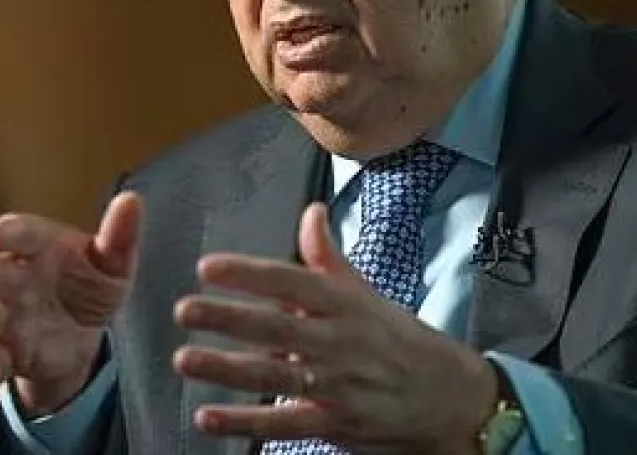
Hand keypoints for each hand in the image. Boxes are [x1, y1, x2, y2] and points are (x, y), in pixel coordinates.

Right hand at [0, 191, 142, 413]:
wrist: (83, 332)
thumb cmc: (91, 283)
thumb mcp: (113, 264)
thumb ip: (120, 236)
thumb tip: (132, 200)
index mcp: (38, 246)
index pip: (18, 233)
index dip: (4, 233)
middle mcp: (12, 277)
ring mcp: (3, 316)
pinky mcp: (3, 352)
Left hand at [172, 203, 497, 454]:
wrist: (451, 398)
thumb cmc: (399, 340)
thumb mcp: (367, 293)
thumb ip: (328, 257)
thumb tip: (311, 210)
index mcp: (346, 303)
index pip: (293, 281)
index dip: (250, 273)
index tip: (207, 266)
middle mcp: (341, 341)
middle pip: (279, 328)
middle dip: (229, 318)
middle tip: (185, 309)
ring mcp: (338, 386)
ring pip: (276, 376)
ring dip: (228, 369)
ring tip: (184, 358)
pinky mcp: (335, 424)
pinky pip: (285, 425)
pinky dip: (245, 423)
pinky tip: (207, 417)